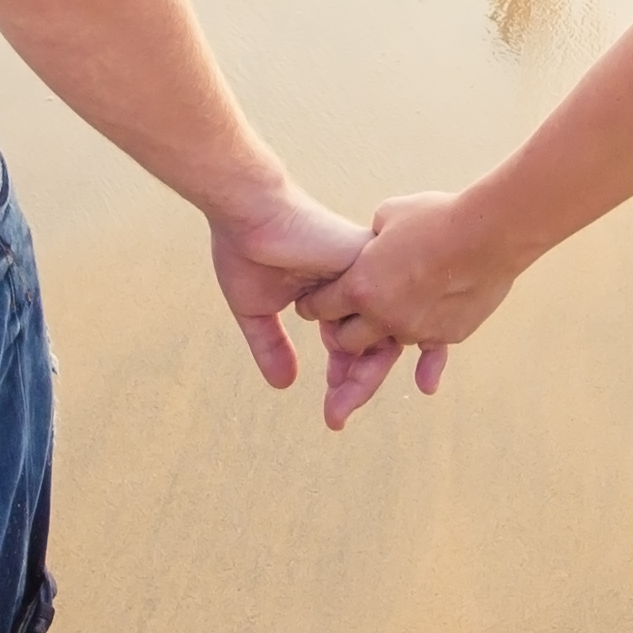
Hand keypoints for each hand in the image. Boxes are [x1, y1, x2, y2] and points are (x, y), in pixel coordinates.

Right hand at [206, 183, 368, 394]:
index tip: (332, 406)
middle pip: (373, 343)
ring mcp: (367, 275)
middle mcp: (358, 286)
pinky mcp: (370, 266)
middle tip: (335, 420)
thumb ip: (271, 346)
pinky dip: (368, 353)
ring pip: (382, 334)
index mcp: (335, 293)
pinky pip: (386, 316)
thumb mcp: (255, 311)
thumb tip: (285, 386)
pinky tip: (345, 377)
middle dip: (357, 385)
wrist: (246, 213)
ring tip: (337, 407)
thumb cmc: (245, 251)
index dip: (345, 374)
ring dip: (362, 377)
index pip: (354, 340)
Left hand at [311, 188, 521, 426]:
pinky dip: (427, 364)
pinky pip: (430, 355)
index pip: (320, 307)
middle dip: (339, 334)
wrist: (488, 235)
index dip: (313, 304)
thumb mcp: (389, 216)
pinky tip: (426, 383)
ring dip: (381, 345)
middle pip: (345, 341)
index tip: (311, 304)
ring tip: (379, 346)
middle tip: (340, 327)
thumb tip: (374, 242)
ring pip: (387, 350)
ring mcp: (415, 330)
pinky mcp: (446, 335)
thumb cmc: (436, 218)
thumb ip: (372, 238)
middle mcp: (383, 316)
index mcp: (360, 286)